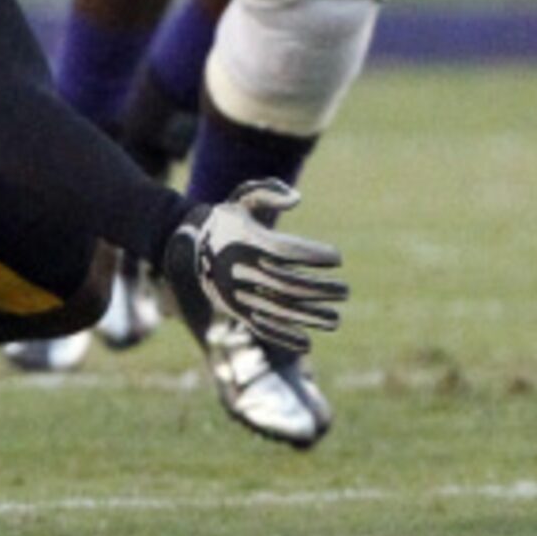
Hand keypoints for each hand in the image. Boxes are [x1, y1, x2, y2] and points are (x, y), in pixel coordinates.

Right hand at [160, 180, 346, 355]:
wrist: (190, 246)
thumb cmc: (230, 219)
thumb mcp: (244, 197)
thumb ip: (269, 192)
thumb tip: (297, 199)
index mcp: (246, 240)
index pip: (285, 251)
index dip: (313, 255)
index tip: (337, 258)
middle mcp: (241, 270)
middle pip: (287, 285)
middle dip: (320, 291)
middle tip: (346, 292)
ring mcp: (237, 293)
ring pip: (278, 310)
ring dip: (309, 318)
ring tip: (336, 320)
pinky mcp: (235, 310)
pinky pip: (260, 327)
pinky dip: (283, 337)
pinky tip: (307, 343)